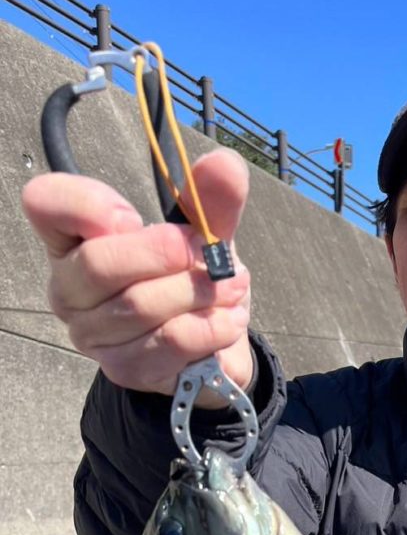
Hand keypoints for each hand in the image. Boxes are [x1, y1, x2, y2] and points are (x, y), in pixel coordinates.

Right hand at [21, 148, 253, 403]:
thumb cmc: (193, 278)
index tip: (134, 214)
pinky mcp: (125, 369)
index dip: (88, 203)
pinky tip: (229, 320)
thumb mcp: (205, 232)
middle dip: (165, 253)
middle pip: (98, 263)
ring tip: (231, 287)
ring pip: (139, 306)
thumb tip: (225, 165)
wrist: (216, 341)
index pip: (46, 204)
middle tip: (209, 254)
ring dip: (199, 293)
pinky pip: (167, 343)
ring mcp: (93, 335)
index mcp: (74, 239)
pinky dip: (209, 328)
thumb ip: (210, 200)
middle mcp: (70, 288)